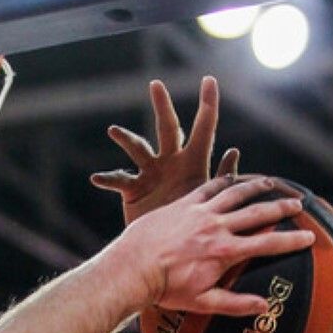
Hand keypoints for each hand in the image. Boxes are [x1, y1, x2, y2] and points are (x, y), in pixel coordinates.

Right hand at [91, 77, 243, 225]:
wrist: (170, 252)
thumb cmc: (196, 227)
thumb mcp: (210, 202)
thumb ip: (222, 179)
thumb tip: (234, 151)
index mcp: (194, 162)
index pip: (204, 129)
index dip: (207, 104)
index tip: (209, 80)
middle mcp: (171, 161)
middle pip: (167, 127)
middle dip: (163, 106)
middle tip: (156, 85)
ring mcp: (150, 173)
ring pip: (138, 148)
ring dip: (126, 138)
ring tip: (114, 131)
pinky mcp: (133, 189)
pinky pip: (119, 179)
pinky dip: (108, 178)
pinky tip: (97, 178)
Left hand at [117, 176, 313, 316]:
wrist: (132, 267)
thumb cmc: (166, 289)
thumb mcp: (202, 302)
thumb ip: (235, 304)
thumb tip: (264, 307)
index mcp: (226, 252)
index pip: (267, 244)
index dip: (292, 240)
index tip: (310, 237)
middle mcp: (217, 227)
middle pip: (258, 213)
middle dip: (282, 208)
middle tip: (299, 204)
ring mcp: (200, 212)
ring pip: (236, 194)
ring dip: (257, 187)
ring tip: (273, 184)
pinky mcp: (183, 203)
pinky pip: (209, 187)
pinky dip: (225, 181)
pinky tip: (234, 178)